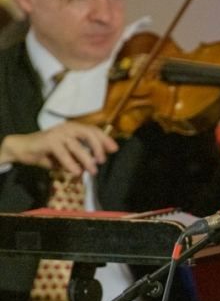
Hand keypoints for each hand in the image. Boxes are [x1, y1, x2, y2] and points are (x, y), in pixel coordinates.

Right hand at [0, 121, 117, 174]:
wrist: (23, 148)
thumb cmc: (48, 152)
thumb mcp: (68, 154)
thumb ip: (80, 156)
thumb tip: (94, 165)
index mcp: (74, 128)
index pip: (93, 130)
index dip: (105, 139)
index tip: (114, 149)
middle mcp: (68, 128)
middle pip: (89, 134)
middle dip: (98, 147)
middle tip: (102, 160)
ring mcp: (58, 133)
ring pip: (77, 145)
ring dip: (86, 159)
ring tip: (92, 171)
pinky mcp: (49, 140)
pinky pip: (63, 153)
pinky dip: (71, 163)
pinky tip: (76, 172)